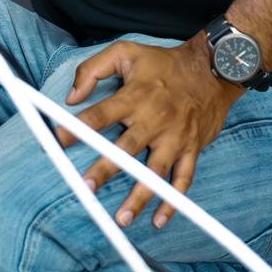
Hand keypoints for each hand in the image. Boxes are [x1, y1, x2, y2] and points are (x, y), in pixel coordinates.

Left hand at [59, 37, 240, 229]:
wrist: (215, 68)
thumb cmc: (165, 62)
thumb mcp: (126, 52)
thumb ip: (93, 69)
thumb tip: (71, 96)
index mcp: (134, 97)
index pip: (99, 115)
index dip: (77, 128)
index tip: (56, 142)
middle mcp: (154, 120)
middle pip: (126, 149)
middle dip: (105, 169)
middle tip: (86, 187)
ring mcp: (174, 137)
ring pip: (155, 172)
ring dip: (139, 197)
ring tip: (121, 218)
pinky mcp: (191, 148)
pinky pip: (183, 179)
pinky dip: (173, 201)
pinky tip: (158, 220)